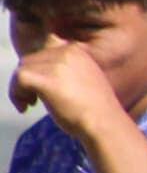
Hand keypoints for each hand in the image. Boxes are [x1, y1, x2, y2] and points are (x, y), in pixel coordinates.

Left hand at [8, 40, 122, 141]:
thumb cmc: (95, 109)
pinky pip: (19, 80)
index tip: (41, 86)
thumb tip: (40, 75)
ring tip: (30, 104)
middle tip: (33, 99)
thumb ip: (66, 71)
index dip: (39, 68)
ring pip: (21, 69)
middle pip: (30, 60)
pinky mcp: (45, 78)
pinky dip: (16, 94)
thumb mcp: (84, 80)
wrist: (103, 122)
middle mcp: (66, 52)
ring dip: (20, 88)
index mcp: (77, 51)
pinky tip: (25, 107)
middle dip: (27, 79)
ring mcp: (56, 64)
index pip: (45, 50)